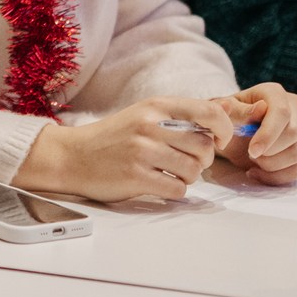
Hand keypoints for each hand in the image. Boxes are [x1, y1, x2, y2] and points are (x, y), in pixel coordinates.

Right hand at [18, 97, 234, 202]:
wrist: (72, 156)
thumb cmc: (112, 138)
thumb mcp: (143, 115)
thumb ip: (179, 116)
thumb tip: (224, 119)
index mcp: (156, 106)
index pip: (209, 112)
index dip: (224, 129)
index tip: (220, 140)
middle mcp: (150, 125)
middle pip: (205, 146)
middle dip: (203, 159)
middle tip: (187, 161)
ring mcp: (142, 151)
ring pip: (194, 170)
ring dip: (188, 176)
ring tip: (169, 172)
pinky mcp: (136, 176)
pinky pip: (177, 189)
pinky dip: (174, 190)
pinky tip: (158, 183)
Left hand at [214, 84, 296, 183]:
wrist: (234, 132)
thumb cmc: (229, 119)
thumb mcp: (225, 114)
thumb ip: (238, 111)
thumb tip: (261, 109)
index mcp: (274, 92)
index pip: (281, 112)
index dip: (268, 134)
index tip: (252, 151)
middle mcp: (295, 106)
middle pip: (294, 133)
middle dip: (270, 151)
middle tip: (250, 154)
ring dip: (272, 165)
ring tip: (254, 161)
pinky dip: (278, 177)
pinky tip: (259, 173)